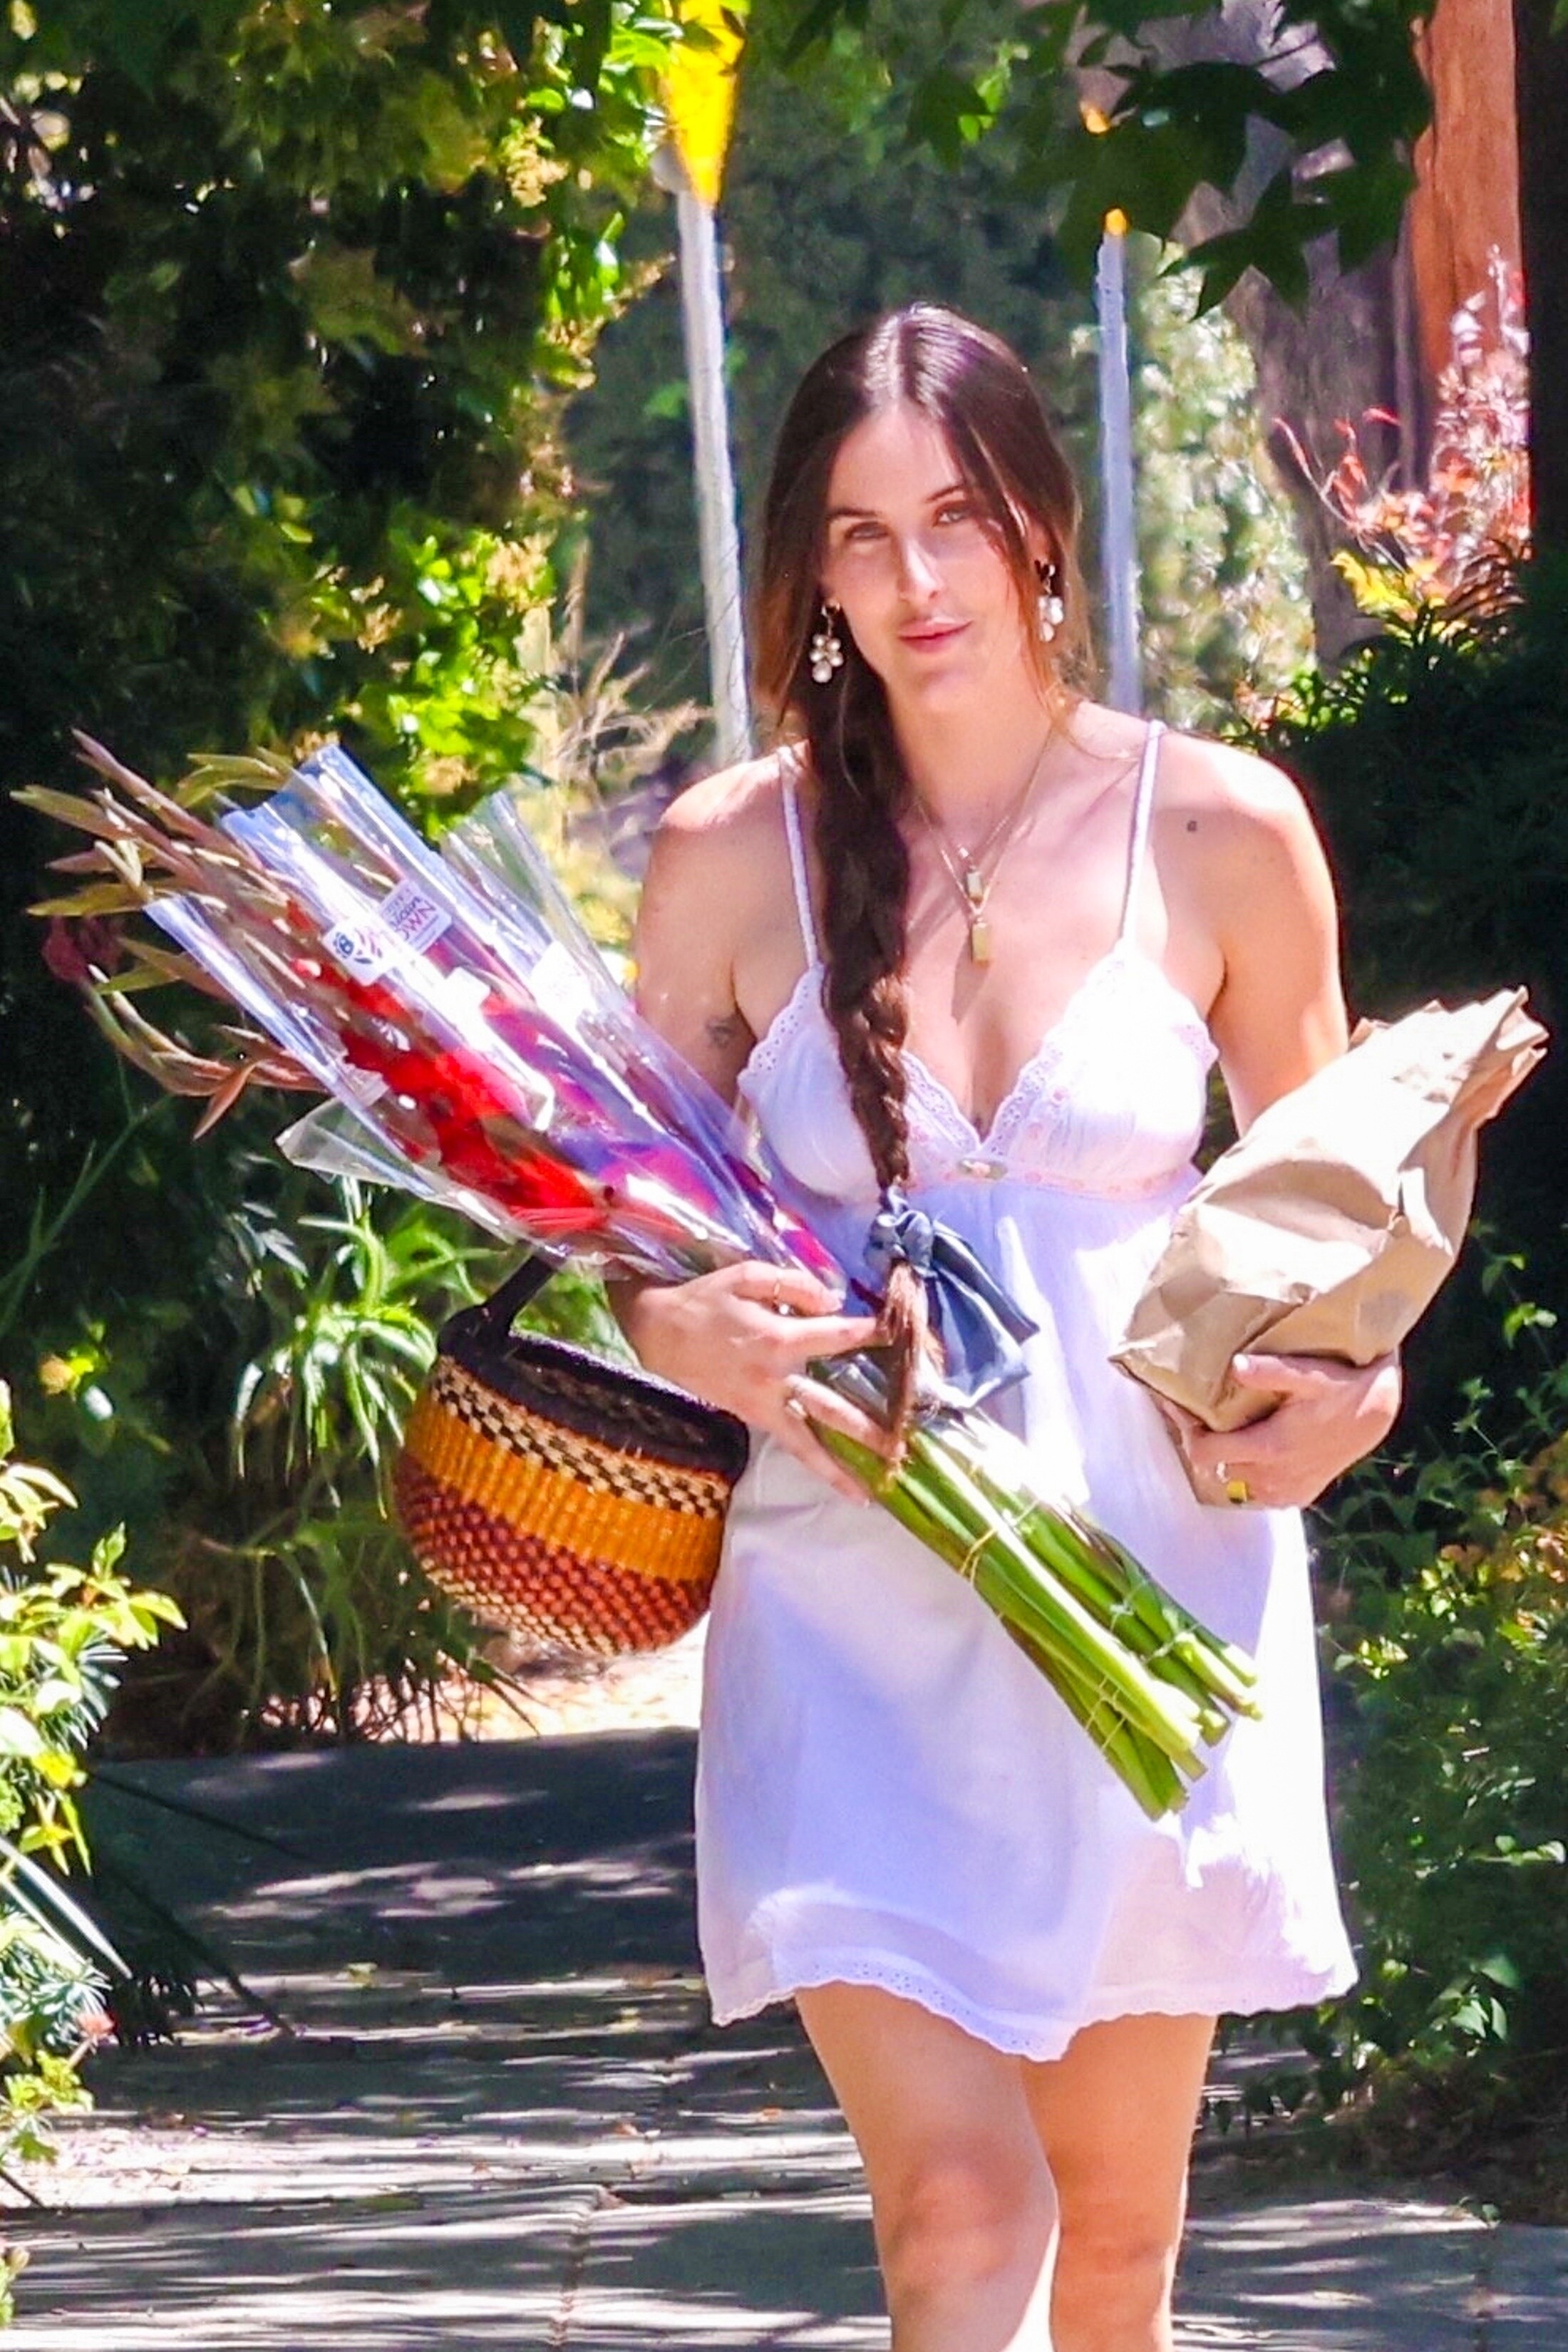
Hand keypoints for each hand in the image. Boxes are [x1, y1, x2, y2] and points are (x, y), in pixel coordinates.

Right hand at [618, 1260, 886, 1504]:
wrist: (655, 1335)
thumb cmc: (703, 1301)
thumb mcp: (744, 1275)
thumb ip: (792, 1283)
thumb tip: (833, 1301)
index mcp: (778, 1339)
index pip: (837, 1337)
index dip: (871, 1334)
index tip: (900, 1335)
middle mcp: (776, 1379)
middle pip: (832, 1408)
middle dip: (870, 1426)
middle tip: (905, 1443)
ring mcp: (765, 1404)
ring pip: (810, 1443)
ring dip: (845, 1466)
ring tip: (878, 1488)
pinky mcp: (753, 1417)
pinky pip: (791, 1445)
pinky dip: (816, 1466)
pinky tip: (843, 1485)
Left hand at [1156, 1350, 1402, 1510]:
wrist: (1376, 1412)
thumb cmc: (1341, 1387)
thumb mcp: (1309, 1374)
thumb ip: (1272, 1372)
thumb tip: (1235, 1366)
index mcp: (1269, 1449)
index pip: (1205, 1453)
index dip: (1186, 1429)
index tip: (1177, 1406)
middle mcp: (1273, 1478)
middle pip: (1216, 1467)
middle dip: (1204, 1441)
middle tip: (1197, 1412)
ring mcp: (1285, 1491)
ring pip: (1235, 1483)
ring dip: (1227, 1459)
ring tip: (1224, 1428)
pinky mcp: (1298, 1496)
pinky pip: (1259, 1493)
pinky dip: (1249, 1474)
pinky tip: (1252, 1447)